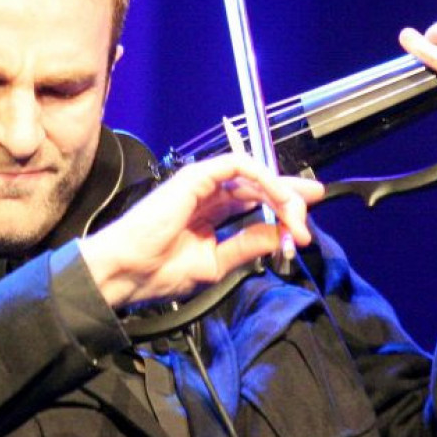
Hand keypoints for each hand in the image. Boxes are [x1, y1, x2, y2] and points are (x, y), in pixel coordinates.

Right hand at [78, 154, 323, 309]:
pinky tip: (278, 197)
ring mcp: (202, 183)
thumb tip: (279, 235)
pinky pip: (238, 165)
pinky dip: (262, 177)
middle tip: (309, 218)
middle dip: (290, 198)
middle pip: (259, 186)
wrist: (127, 271)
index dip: (283, 205)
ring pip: (253, 175)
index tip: (306, 220)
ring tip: (297, 216)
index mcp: (210, 214)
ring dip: (281, 193)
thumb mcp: (216, 262)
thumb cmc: (158, 271)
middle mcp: (208, 194)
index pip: (254, 201)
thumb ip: (247, 245)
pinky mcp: (196, 176)